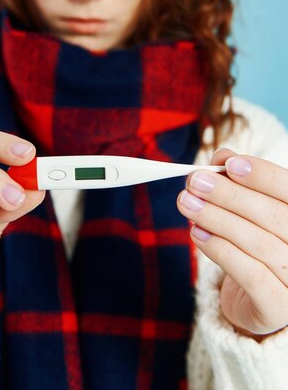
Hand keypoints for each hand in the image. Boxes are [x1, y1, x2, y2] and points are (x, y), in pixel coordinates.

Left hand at [177, 148, 287, 337]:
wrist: (260, 301)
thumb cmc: (257, 243)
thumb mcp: (250, 209)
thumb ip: (238, 180)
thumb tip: (221, 157)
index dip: (263, 176)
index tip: (229, 164)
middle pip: (274, 217)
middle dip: (230, 195)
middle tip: (194, 182)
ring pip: (259, 244)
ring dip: (218, 219)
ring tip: (187, 203)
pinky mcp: (279, 308)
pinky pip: (250, 274)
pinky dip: (221, 250)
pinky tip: (197, 234)